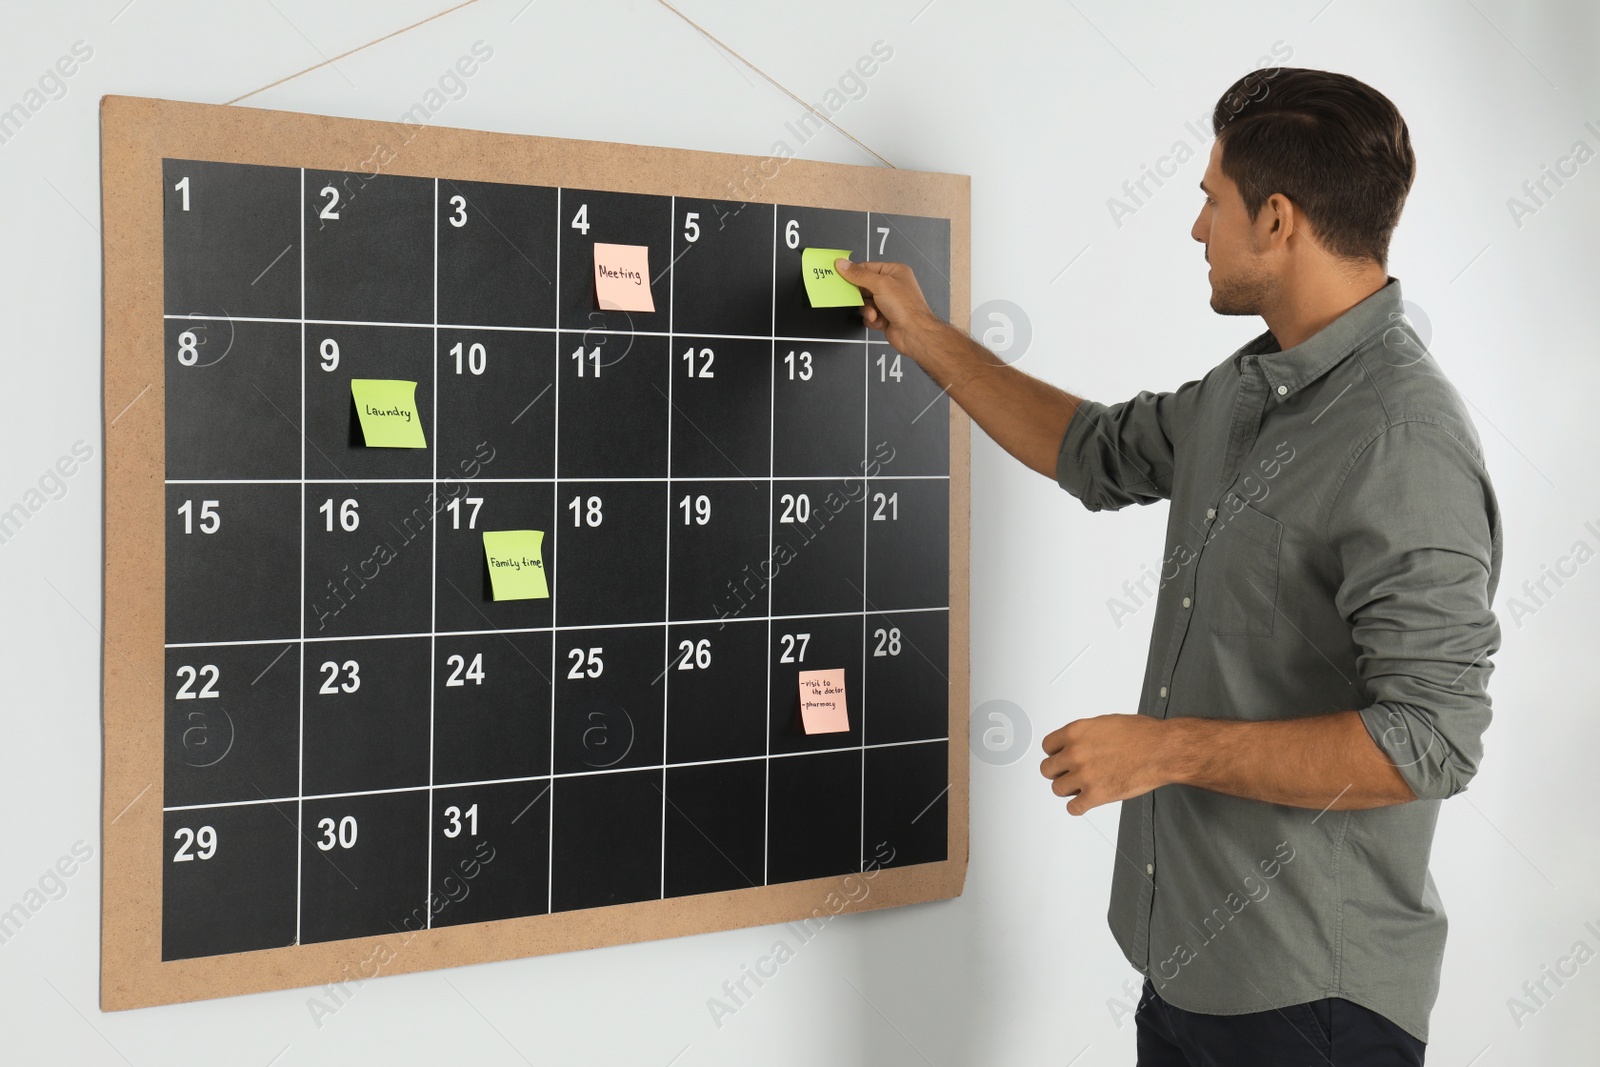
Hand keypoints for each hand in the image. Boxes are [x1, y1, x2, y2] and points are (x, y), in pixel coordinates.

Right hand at [834, 258, 939, 354]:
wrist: (914, 333)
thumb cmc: (906, 307)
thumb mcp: (879, 284)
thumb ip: (858, 275)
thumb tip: (842, 264)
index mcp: (894, 272)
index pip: (867, 268)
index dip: (854, 273)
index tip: (841, 276)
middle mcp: (892, 286)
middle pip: (864, 286)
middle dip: (862, 296)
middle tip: (859, 298)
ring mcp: (889, 302)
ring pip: (865, 302)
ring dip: (867, 310)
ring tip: (874, 313)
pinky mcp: (885, 316)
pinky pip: (869, 315)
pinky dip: (872, 319)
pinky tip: (880, 320)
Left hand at [1040, 714, 1176, 815]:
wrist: (1162, 750)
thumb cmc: (1142, 735)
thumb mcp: (1105, 722)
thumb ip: (1085, 734)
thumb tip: (1078, 743)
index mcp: (1076, 732)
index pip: (1047, 746)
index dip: (1054, 753)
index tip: (1059, 757)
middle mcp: (1076, 753)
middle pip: (1047, 769)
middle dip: (1058, 772)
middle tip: (1067, 773)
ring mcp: (1084, 775)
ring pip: (1057, 789)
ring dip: (1067, 789)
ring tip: (1078, 787)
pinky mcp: (1096, 795)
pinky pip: (1073, 808)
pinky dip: (1077, 807)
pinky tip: (1084, 801)